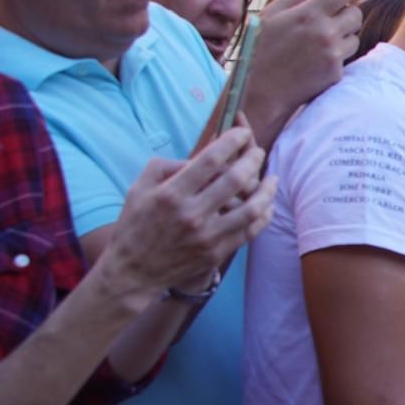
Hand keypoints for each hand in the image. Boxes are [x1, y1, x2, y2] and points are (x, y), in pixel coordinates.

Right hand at [102, 125, 275, 301]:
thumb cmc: (136, 223)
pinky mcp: (217, 252)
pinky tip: (266, 204)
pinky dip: (263, 214)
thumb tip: (200, 156)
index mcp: (171, 194)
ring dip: (267, 189)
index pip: (210, 160)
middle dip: (253, 160)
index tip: (242, 133)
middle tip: (258, 152)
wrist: (133, 271)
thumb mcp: (139, 188)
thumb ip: (167, 166)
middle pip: (236, 179)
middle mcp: (191, 214)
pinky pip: (250, 231)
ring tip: (271, 178)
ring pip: (252, 208)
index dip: (232, 142)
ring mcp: (207, 236)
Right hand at [246, 0, 361, 138]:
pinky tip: (317, 59)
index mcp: (308, 13)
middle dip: (345, 15)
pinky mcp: (336, 72)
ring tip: (320, 43)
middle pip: (356, 14)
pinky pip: (347, 57)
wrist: (261, 91)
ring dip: (343, 37)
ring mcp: (333, 54)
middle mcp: (325, 32)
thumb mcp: (268, 16)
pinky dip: (337, 56)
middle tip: (330, 22)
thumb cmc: (259, 50)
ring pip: (355, 37)